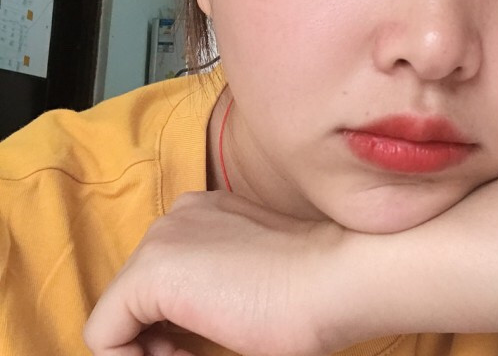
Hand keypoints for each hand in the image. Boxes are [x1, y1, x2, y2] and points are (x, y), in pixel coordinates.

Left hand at [83, 191, 349, 355]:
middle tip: (196, 354)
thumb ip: (211, 289)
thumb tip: (173, 336)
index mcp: (204, 213)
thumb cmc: (312, 289)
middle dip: (157, 335)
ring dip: (147, 346)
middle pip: (136, 294)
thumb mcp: (248, 283)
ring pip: (118, 312)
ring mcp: (162, 239)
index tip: (201, 348)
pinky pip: (104, 333)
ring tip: (194, 355)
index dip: (170, 326)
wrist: (337, 277)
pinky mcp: (151, 271)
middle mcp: (177, 216)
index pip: (161, 278)